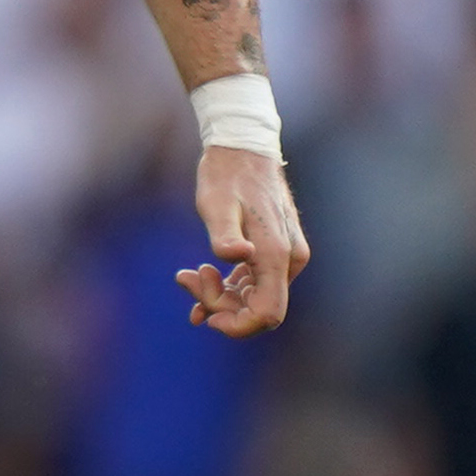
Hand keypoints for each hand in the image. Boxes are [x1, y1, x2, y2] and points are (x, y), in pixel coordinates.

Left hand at [178, 144, 307, 335]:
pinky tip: (200, 276)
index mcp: (276, 255)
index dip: (236, 326)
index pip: (267, 314)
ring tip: (188, 274)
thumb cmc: (225, 176)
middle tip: (186, 278)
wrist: (242, 150)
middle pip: (258, 310)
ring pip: (255, 298)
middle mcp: (289, 260)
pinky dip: (227, 287)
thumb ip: (224, 234)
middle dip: (219, 305)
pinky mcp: (276, 253)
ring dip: (219, 295)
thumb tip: (239, 256)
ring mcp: (286, 257)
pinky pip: (254, 284)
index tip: (202, 315)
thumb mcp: (215, 204)